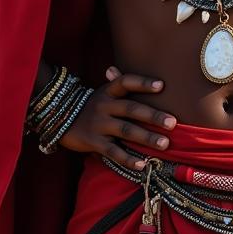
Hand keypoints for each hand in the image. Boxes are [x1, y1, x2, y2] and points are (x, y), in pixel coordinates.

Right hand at [57, 65, 175, 169]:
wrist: (59, 119)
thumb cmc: (91, 106)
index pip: (126, 82)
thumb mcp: (102, 93)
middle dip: (153, 116)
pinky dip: (128, 159)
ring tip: (165, 144)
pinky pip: (113, 152)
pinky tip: (142, 164)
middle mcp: (104, 105)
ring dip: (147, 138)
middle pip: (131, 109)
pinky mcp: (93, 142)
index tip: (161, 85)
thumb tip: (114, 68)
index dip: (143, 83)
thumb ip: (115, 84)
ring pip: (126, 131)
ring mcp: (98, 124)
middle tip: (173, 123)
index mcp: (108, 91)